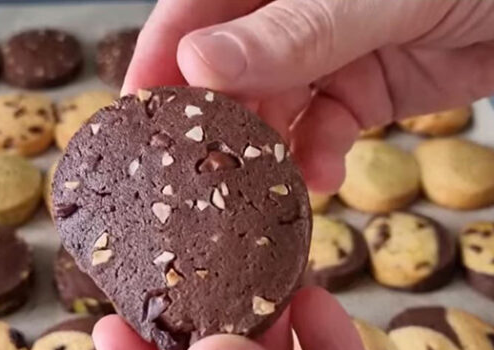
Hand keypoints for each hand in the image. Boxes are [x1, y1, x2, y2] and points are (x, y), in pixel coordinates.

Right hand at [123, 0, 493, 191]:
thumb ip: (293, 32)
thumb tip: (200, 64)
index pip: (191, 11)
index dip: (159, 62)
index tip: (137, 118)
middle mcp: (287, 11)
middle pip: (224, 71)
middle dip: (213, 124)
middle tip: (197, 175)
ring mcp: (322, 54)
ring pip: (268, 111)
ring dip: (265, 153)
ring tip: (260, 189)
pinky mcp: (357, 93)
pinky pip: (319, 131)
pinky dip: (316, 158)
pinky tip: (321, 174)